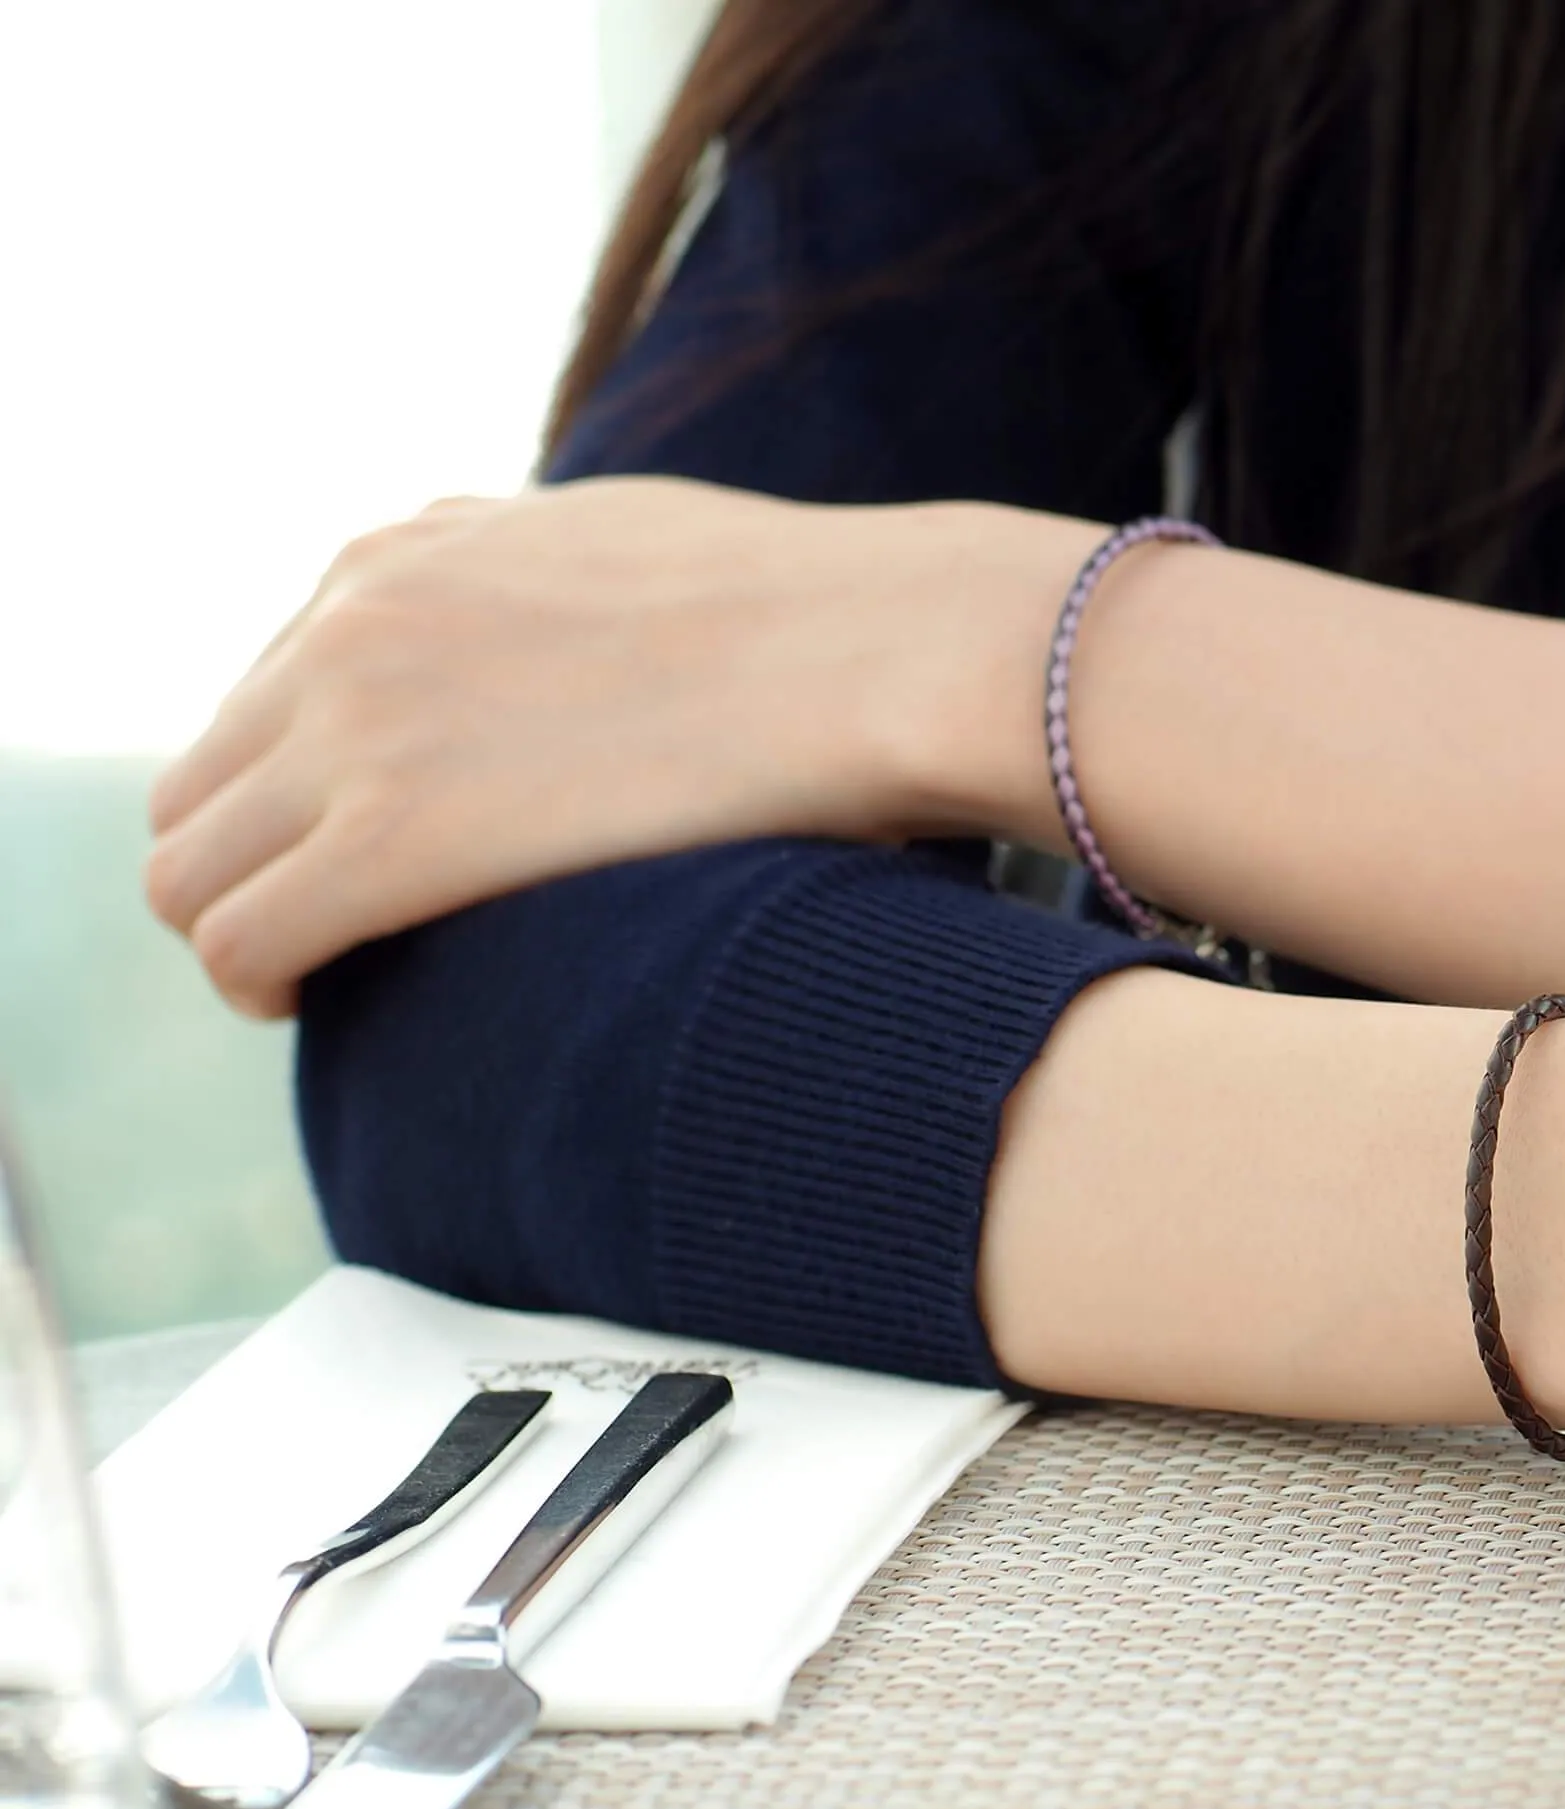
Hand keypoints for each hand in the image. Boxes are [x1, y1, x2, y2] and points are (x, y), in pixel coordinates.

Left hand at [145, 479, 1087, 1016]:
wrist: (882, 646)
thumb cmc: (810, 620)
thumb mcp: (632, 554)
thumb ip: (536, 595)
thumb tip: (553, 655)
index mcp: (405, 555)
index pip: (263, 696)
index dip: (299, 801)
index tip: (365, 864)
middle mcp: (353, 618)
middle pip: (200, 781)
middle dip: (250, 868)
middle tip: (337, 938)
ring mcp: (363, 718)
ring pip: (187, 867)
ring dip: (245, 930)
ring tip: (331, 978)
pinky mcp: (399, 832)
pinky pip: (238, 937)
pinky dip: (259, 981)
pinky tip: (324, 1003)